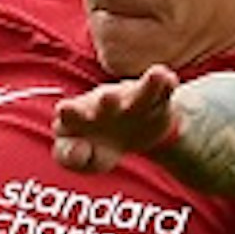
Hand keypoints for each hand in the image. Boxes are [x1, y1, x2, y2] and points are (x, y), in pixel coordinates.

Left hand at [53, 65, 181, 172]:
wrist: (133, 137)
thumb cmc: (98, 147)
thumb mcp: (82, 159)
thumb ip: (71, 158)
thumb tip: (78, 150)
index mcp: (80, 116)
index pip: (70, 114)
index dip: (68, 112)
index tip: (64, 109)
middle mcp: (105, 103)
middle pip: (106, 99)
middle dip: (108, 99)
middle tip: (108, 97)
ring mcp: (131, 100)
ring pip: (141, 91)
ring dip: (148, 85)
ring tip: (157, 74)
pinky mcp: (156, 101)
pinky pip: (163, 90)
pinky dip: (167, 85)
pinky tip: (170, 80)